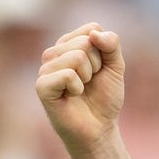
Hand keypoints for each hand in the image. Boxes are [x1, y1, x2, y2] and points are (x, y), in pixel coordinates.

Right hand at [36, 22, 124, 158]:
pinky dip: (77, 87)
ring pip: (77, 56)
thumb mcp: (115, 66)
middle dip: (96, 65)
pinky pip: (67, 74)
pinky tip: (72, 96)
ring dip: (87, 77)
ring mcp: (46, 69)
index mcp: (68, 44)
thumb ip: (111, 44)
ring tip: (80, 90)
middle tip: (90, 82)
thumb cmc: (104, 98)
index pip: (92, 29)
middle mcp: (54, 53)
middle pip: (85, 42)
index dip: (103, 51)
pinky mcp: (42, 86)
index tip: (99, 69)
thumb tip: (94, 34)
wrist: (99, 129)